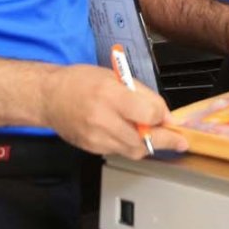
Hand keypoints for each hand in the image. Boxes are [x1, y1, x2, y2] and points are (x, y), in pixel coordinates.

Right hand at [40, 65, 187, 159]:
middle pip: (144, 139)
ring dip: (150, 145)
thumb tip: (165, 115)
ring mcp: (96, 137)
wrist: (49, 96)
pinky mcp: (92, 148)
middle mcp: (102, 118)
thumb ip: (143, 95)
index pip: (148, 114)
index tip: (169, 117)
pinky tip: (133, 136)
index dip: (163, 117)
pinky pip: (120, 151)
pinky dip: (131, 145)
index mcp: (110, 94)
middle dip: (165, 140)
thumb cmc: (81, 81)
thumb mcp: (116, 76)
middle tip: (178, 141)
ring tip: (158, 137)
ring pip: (134, 150)